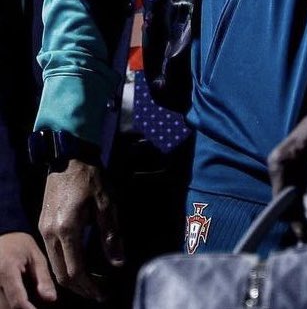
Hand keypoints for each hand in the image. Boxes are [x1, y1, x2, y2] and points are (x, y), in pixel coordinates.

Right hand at [0, 232, 56, 308]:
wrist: (0, 239)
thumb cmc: (19, 245)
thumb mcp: (36, 256)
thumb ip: (43, 278)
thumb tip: (51, 299)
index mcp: (6, 269)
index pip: (17, 301)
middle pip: (6, 307)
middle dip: (21, 308)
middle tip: (33, 305)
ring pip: (1, 306)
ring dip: (12, 306)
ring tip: (26, 299)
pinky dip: (6, 302)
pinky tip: (15, 298)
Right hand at [38, 160, 123, 301]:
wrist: (69, 157)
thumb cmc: (91, 178)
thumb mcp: (106, 204)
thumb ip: (111, 235)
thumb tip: (118, 262)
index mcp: (67, 229)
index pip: (75, 271)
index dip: (89, 286)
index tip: (103, 293)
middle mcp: (50, 234)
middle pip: (61, 275)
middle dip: (80, 288)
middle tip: (98, 293)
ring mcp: (43, 230)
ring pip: (54, 267)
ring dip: (71, 280)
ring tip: (91, 284)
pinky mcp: (43, 225)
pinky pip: (51, 255)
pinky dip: (64, 266)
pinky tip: (78, 266)